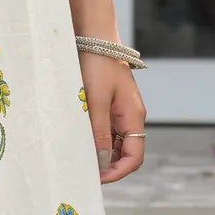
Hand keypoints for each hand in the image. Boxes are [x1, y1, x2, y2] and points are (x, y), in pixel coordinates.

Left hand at [80, 52, 145, 182]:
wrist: (94, 36)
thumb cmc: (96, 65)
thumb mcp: (96, 101)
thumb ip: (100, 133)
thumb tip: (102, 163)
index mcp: (134, 117)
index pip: (135, 157)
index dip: (118, 172)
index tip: (97, 179)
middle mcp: (131, 116)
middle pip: (126, 153)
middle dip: (109, 166)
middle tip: (84, 172)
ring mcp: (121, 111)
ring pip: (115, 143)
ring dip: (101, 153)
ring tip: (79, 158)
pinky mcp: (110, 104)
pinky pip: (107, 130)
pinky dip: (96, 139)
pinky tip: (80, 140)